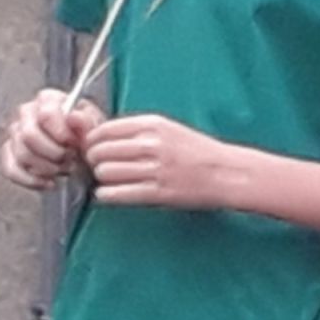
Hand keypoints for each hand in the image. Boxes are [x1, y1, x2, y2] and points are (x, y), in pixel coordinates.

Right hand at [1, 89, 103, 190]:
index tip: (74, 144)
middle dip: (53, 154)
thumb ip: (86, 121)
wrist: (83, 151)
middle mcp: (27, 112)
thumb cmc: (87, 134)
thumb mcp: (95, 125)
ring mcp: (15, 133)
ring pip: (22, 154)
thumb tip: (72, 117)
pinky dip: (31, 181)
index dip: (61, 134)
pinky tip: (49, 183)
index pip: (46, 115)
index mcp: (48, 99)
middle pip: (29, 135)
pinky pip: (11, 170)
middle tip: (70, 160)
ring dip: (46, 168)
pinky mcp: (10, 154)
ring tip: (64, 169)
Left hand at [85, 113, 229, 207]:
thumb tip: (101, 137)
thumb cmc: (196, 151)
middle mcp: (152, 144)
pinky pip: (118, 193)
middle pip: (101, 150)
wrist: (226, 172)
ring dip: (100, 178)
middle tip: (98, 166)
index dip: (92, 141)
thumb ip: (137, 130)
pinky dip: (106, 195)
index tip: (93, 148)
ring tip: (106, 181)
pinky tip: (107, 195)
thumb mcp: (168, 129)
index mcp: (153, 124)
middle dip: (94, 160)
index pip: (105, 129)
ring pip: (106, 172)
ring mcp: (155, 168)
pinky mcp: (158, 192)